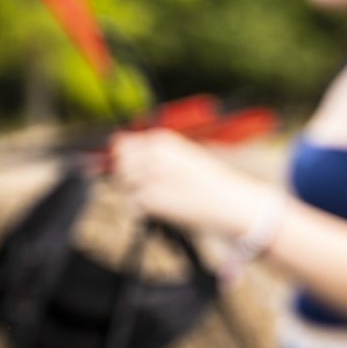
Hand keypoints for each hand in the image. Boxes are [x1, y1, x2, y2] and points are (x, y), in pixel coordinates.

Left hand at [109, 129, 269, 237]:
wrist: (229, 201)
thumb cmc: (210, 179)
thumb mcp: (181, 154)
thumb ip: (149, 150)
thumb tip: (117, 145)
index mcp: (161, 140)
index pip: (122, 143)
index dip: (127, 156)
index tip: (138, 166)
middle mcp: (151, 155)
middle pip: (120, 165)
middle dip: (128, 175)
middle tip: (156, 183)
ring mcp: (148, 177)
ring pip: (124, 185)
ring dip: (137, 191)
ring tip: (166, 192)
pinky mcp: (149, 200)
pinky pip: (134, 203)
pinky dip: (145, 207)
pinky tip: (168, 204)